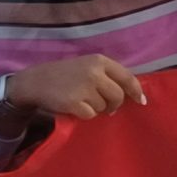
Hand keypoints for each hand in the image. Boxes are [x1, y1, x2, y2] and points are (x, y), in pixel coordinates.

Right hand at [2, 54, 147, 123]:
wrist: (35, 81)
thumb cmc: (65, 74)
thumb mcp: (87, 66)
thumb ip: (107, 76)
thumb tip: (130, 94)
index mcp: (100, 61)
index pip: (127, 77)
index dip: (136, 91)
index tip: (141, 101)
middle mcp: (95, 72)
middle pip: (118, 95)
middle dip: (115, 104)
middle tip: (106, 106)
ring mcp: (85, 87)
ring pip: (104, 106)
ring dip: (97, 108)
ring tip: (82, 100)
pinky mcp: (75, 102)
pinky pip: (91, 115)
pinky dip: (85, 114)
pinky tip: (75, 107)